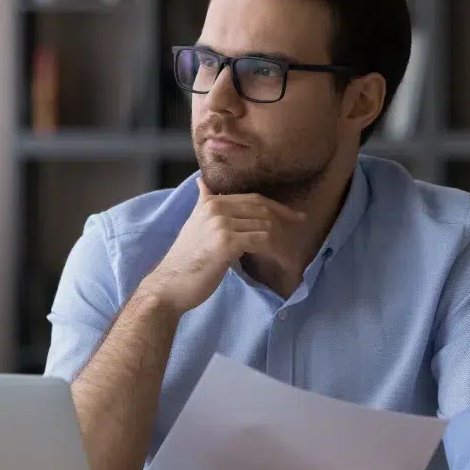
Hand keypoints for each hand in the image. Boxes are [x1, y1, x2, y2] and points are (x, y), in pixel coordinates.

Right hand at [139, 177, 304, 314]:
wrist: (169, 285)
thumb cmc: (186, 261)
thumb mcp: (194, 224)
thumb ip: (203, 203)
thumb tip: (203, 183)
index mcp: (210, 201)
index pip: (254, 199)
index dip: (278, 207)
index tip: (295, 217)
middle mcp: (215, 207)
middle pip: (263, 209)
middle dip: (285, 221)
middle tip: (300, 234)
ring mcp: (220, 223)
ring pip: (265, 225)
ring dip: (282, 242)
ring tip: (289, 256)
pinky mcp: (226, 242)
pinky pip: (262, 241)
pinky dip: (276, 252)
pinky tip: (282, 263)